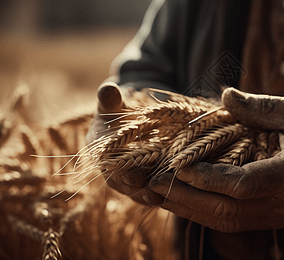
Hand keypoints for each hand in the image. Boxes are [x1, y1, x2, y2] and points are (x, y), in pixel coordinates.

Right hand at [86, 82, 163, 204]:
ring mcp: (128, 183)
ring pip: (143, 194)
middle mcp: (112, 174)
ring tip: (175, 192)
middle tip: (163, 185)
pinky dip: (166, 194)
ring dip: (158, 193)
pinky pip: (154, 195)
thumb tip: (107, 87)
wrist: (124, 125)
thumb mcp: (113, 104)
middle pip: (129, 186)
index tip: (139, 174)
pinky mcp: (143, 187)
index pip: (112, 170)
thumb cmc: (116, 113)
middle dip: (145, 187)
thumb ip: (109, 98)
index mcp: (101, 156)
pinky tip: (182, 191)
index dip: (125, 173)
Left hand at [149, 88, 283, 231]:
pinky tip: (182, 198)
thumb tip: (225, 96)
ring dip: (189, 207)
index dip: (209, 179)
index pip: (244, 185)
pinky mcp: (270, 218)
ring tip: (157, 191)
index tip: (179, 166)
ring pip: (225, 222)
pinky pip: (230, 220)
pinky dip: (202, 210)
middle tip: (153, 181)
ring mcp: (277, 216)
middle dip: (187, 197)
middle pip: (227, 210)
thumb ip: (261, 107)